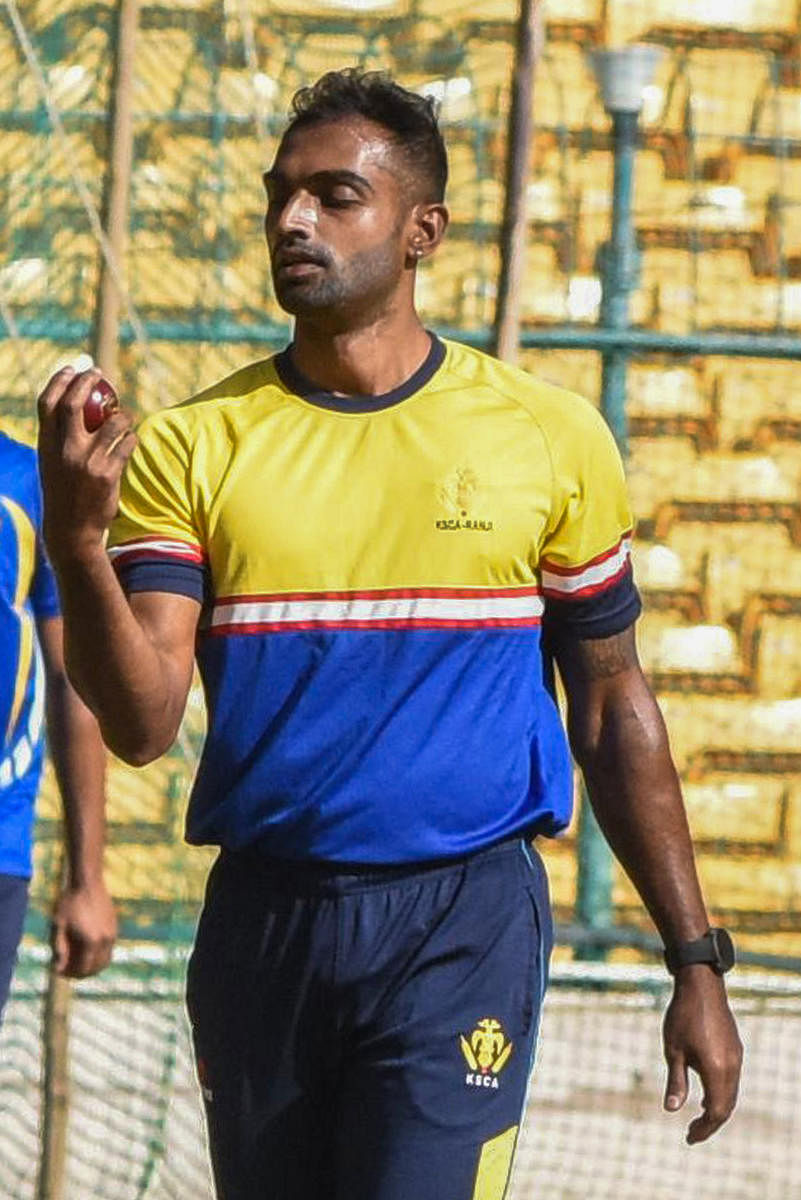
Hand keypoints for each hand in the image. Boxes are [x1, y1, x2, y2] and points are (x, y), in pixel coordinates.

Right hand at [37, 366, 136, 565]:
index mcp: (46, 446)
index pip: (47, 404)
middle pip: (74, 405)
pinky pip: (127, 444)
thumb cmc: (64, 493)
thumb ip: (60, 438)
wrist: (72, 531)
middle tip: (100, 374)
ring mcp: (86, 462)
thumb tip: (77, 406)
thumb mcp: (52, 464)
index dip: (59, 381)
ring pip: (111, 422)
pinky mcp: (108, 474)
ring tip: (126, 415)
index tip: (72, 368)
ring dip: (123, 414)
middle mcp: (63, 451)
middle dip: (87, 383)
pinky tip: (131, 440)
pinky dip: (131, 438)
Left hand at [51, 878, 116, 978]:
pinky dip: (99, 954)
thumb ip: (60, 949)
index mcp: (92, 942)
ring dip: (93, 965)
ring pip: (106, 959)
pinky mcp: (115, 927)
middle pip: (97, 967)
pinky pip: (109, 949)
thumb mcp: (59, 926)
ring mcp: (112, 934)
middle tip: (68, 970)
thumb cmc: (70, 903)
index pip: (84, 969)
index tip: (59, 971)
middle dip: (82, 973)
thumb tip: (58, 969)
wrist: (87, 882)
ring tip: (78, 962)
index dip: (70, 974)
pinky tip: (86, 948)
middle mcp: (106, 940)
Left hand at [662, 965, 742, 1142]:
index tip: (688, 1138)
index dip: (703, 1129)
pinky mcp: (735, 1048)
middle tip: (692, 1134)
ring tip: (697, 1119)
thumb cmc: (682, 1016)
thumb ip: (675, 1082)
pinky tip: (706, 1095)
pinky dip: (721, 1094)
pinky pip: (732, 1080)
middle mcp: (732, 1067)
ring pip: (731, 1094)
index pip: (715, 1112)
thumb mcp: (673, 1050)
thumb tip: (671, 1110)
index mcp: (717, 1070)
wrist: (701, 985)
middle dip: (709, 1124)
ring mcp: (736, 1057)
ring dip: (716, 1109)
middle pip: (726, 1106)